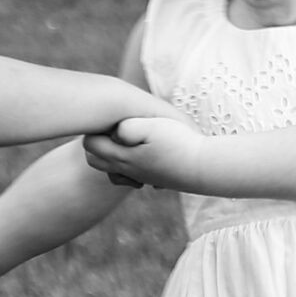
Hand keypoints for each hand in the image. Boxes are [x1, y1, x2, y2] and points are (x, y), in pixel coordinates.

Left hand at [82, 115, 200, 189]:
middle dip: (97, 143)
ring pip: (110, 170)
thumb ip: (128, 127)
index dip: (94, 128)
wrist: (205, 168)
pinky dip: (128, 167)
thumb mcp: (154, 126)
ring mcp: (139, 177)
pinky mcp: (153, 179)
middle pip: (94, 159)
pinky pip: (129, 177)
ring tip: (124, 139)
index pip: (90, 144)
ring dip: (110, 155)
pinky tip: (141, 153)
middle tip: (110, 127)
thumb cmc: (181, 143)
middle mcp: (126, 170)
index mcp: (123, 157)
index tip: (108, 118)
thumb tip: (114, 131)